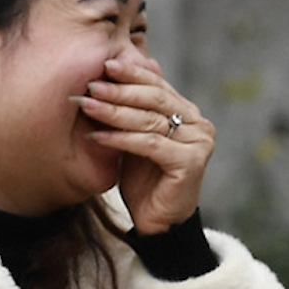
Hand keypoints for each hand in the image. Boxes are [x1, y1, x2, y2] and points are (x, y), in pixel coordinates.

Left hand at [77, 53, 212, 232]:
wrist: (157, 224)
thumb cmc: (144, 182)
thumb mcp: (135, 140)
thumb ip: (132, 112)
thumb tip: (114, 73)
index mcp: (189, 114)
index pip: (159, 86)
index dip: (133, 73)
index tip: (105, 65)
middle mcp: (200, 125)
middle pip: (155, 99)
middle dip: (120, 90)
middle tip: (92, 85)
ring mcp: (199, 143)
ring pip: (151, 120)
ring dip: (115, 112)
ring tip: (88, 105)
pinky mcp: (191, 162)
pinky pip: (150, 144)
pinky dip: (121, 138)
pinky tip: (98, 135)